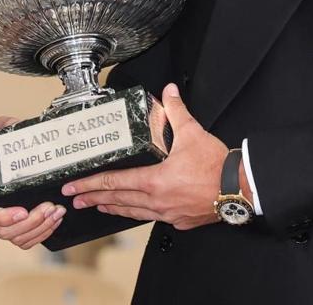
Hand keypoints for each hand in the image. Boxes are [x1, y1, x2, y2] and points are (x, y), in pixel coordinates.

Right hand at [0, 115, 66, 248]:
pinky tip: (55, 220)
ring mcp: (4, 217)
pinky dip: (42, 233)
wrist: (24, 155)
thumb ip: (6, 126)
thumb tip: (4, 124)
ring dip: (39, 228)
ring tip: (57, 212)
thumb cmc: (13, 147)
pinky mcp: (18, 224)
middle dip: (31, 222)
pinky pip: (25, 239)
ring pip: (16, 237)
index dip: (2, 216)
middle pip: (3, 229)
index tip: (22, 212)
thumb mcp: (9, 133)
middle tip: (50, 208)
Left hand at [59, 83, 229, 230]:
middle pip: (118, 201)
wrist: (238, 189)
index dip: (90, 184)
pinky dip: (137, 213)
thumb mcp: (193, 133)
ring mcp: (167, 213)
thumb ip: (177, 111)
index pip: (114, 183)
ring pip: (132, 213)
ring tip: (98, 207)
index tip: (73, 186)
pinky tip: (134, 211)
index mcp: (155, 181)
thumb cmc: (216, 167)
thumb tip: (169, 92)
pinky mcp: (179, 220)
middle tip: (75, 199)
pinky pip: (151, 218)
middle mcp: (157, 201)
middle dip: (94, 199)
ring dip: (112, 209)